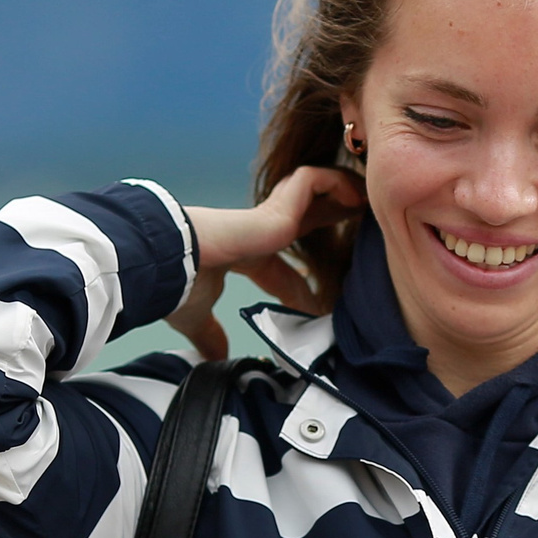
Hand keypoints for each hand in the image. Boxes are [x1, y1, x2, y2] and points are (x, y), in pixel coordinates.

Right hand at [170, 167, 364, 359]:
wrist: (171, 264)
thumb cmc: (178, 285)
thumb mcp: (197, 316)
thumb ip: (209, 335)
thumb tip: (212, 357)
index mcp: (244, 256)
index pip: (282, 271)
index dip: (301, 289)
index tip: (318, 311)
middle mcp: (258, 231)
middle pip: (305, 221)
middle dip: (331, 222)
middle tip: (361, 233)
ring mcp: (269, 215)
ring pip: (312, 192)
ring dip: (339, 195)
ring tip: (366, 205)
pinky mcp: (277, 205)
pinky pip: (314, 180)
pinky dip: (336, 182)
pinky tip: (355, 197)